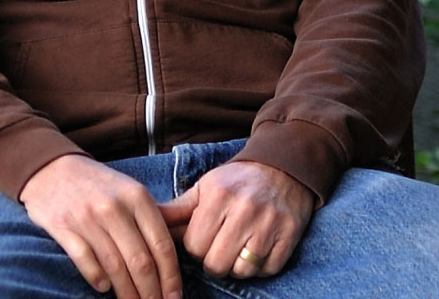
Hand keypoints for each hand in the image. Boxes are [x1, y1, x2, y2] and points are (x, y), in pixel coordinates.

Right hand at [18, 154, 180, 298]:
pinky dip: (96, 278)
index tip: (174, 296)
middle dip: (151, 292)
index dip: (171, 277)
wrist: (50, 168)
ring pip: (115, 266)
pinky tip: (104, 288)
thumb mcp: (130, 190)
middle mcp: (114, 208)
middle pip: (141, 262)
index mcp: (137, 198)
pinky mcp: (62, 226)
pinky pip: (84, 260)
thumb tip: (172, 259)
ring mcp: (87, 218)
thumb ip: (151, 218)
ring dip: (127, 292)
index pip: (162, 246)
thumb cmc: (96, 184)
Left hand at [158, 160, 315, 278]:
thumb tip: (149, 221)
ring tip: (237, 250)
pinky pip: (268, 270)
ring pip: (242, 271)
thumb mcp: (205, 188)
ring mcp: (269, 224)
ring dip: (236, 267)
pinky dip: (260, 268)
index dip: (195, 247)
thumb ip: (177, 209)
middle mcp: (245, 210)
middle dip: (213, 261)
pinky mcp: (290, 235)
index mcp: (218, 196)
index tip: (202, 238)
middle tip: (218, 248)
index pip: (194, 245)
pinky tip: (256, 251)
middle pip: (216, 263)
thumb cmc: (237, 181)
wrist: (283, 168)